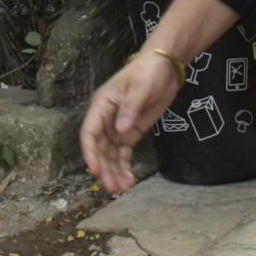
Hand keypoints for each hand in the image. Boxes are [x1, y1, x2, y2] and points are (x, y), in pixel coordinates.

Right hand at [80, 51, 180, 194]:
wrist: (165, 67)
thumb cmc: (149, 71)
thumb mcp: (141, 87)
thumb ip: (130, 108)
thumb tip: (120, 131)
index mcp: (102, 105)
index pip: (90, 132)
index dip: (90, 152)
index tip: (94, 169)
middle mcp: (106, 119)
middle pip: (100, 148)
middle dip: (104, 168)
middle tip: (112, 187)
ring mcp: (118, 128)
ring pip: (110, 155)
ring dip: (114, 171)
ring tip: (123, 188)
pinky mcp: (130, 133)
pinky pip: (123, 154)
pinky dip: (125, 167)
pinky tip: (129, 180)